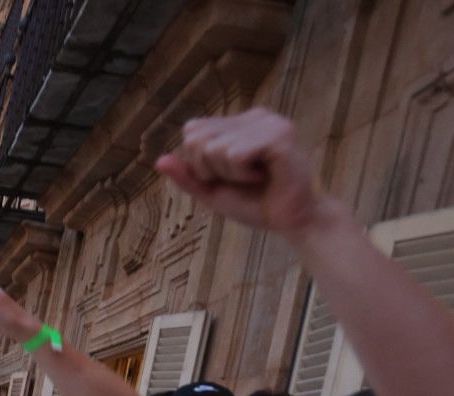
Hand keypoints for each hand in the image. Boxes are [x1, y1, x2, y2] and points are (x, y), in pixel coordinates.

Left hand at [154, 109, 326, 235]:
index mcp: (239, 123)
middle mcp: (254, 116)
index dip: (199, 163)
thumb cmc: (257, 203)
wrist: (294, 222)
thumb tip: (159, 161)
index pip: (192, 131)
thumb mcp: (213, 191)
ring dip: (229, 174)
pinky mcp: (278, 136)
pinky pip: (234, 154)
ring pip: (214, 148)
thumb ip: (188, 176)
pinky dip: (241, 173)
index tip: (228, 176)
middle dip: (210, 169)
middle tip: (242, 178)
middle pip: (197, 138)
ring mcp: (268, 122)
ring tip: (255, 177)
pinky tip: (263, 175)